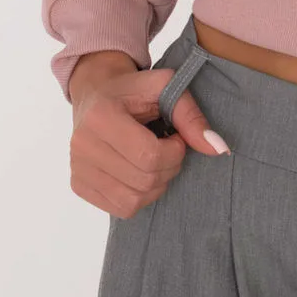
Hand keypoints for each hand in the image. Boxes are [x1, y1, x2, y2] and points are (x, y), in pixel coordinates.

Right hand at [68, 51, 230, 218]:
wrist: (97, 92)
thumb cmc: (134, 89)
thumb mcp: (165, 87)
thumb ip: (191, 116)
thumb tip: (218, 149)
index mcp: (101, 116)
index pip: (149, 156)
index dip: (174, 152)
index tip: (176, 137)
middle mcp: (81, 145)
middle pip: (143, 180)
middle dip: (169, 168)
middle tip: (169, 149)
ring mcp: (77, 168)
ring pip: (133, 201)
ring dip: (156, 185)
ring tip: (154, 160)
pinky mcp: (78, 185)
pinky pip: (120, 209)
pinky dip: (139, 196)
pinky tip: (138, 172)